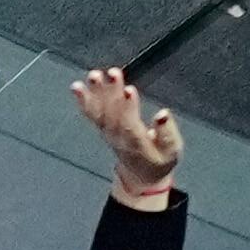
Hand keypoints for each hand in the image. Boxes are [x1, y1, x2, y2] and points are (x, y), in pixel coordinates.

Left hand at [81, 64, 183, 209]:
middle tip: (113, 73)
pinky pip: (91, 114)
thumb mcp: (172, 152)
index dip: (129, 107)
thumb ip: (168, 134)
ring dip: (96, 93)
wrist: (140, 176)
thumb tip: (163, 114)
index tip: (129, 90)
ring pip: (100, 111)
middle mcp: (118, 137)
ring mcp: (107, 133)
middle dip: (113, 92)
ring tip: (94, 76)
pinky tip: (77, 87)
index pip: (130, 124)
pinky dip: (83, 100)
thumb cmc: (159, 160)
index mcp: (137, 144)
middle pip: (113, 113)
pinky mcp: (102, 128)